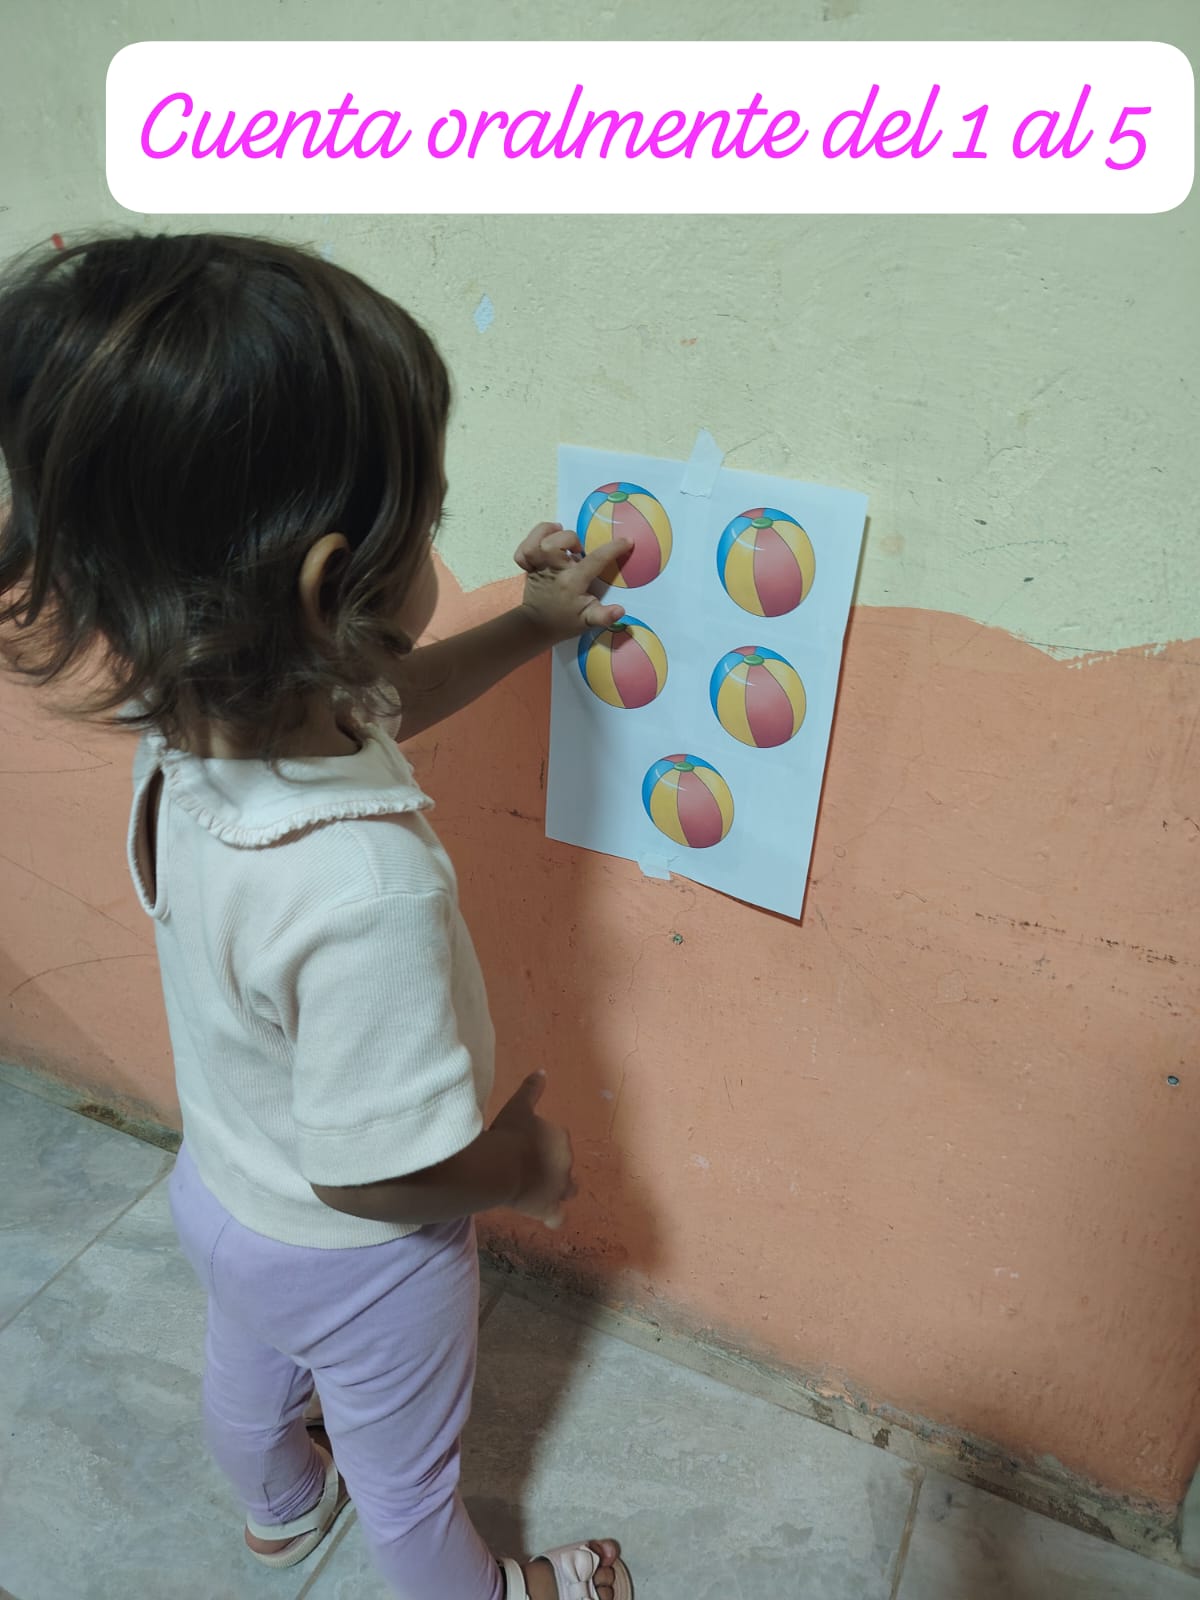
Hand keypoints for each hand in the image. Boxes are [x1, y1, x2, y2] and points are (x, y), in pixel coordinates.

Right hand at [491, 1071, 576, 1229]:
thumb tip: (542, 1070)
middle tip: (528, 1166)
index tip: (526, 1144)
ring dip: (559, 1190)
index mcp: (560, 1138)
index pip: (558, 1140)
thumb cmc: (508, 1134)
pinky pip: (558, 1218)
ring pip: (568, 1191)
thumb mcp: (518, 1106)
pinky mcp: (548, 1209)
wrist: (500, 1165)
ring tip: (542, 1191)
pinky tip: (548, 1218)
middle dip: (551, 1166)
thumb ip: (532, 1089)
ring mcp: (559, 1188)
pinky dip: (554, 1218)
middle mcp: (566, 1163)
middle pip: (563, 1164)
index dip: (543, 1143)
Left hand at [514, 523, 632, 642]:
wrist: (536, 626)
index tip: (627, 541)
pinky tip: (543, 539)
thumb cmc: (565, 621)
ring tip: (559, 531)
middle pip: (555, 544)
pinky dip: (531, 539)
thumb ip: (603, 616)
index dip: (613, 549)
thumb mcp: (588, 621)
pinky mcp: (527, 567)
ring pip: (536, 542)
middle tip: (578, 549)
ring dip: (548, 532)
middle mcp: (553, 571)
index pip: (595, 561)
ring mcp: (538, 568)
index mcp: (572, 582)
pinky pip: (523, 549)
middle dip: (570, 539)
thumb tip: (620, 610)